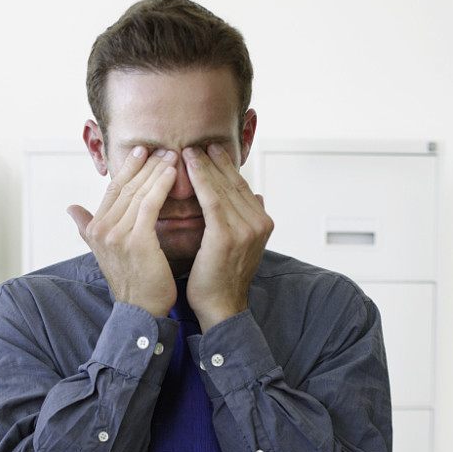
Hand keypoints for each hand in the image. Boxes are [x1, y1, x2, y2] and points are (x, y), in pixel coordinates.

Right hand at [68, 147, 179, 317]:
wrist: (141, 311)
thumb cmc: (131, 282)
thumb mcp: (103, 251)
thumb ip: (86, 227)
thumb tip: (70, 208)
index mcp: (95, 229)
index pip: (112, 189)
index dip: (128, 168)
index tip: (143, 151)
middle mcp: (102, 230)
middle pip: (126, 187)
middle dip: (146, 165)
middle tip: (163, 148)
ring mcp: (117, 235)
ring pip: (138, 192)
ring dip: (157, 171)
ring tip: (172, 155)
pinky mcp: (137, 241)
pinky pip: (150, 205)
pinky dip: (161, 186)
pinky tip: (174, 174)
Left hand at [183, 144, 273, 331]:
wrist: (220, 307)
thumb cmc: (221, 279)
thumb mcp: (241, 245)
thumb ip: (248, 219)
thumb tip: (257, 196)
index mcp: (263, 223)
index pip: (242, 187)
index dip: (226, 167)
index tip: (211, 151)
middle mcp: (259, 223)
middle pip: (234, 183)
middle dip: (214, 162)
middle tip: (197, 144)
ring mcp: (246, 228)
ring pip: (222, 187)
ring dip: (205, 165)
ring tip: (189, 150)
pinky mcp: (227, 235)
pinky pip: (212, 199)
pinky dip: (201, 180)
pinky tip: (189, 166)